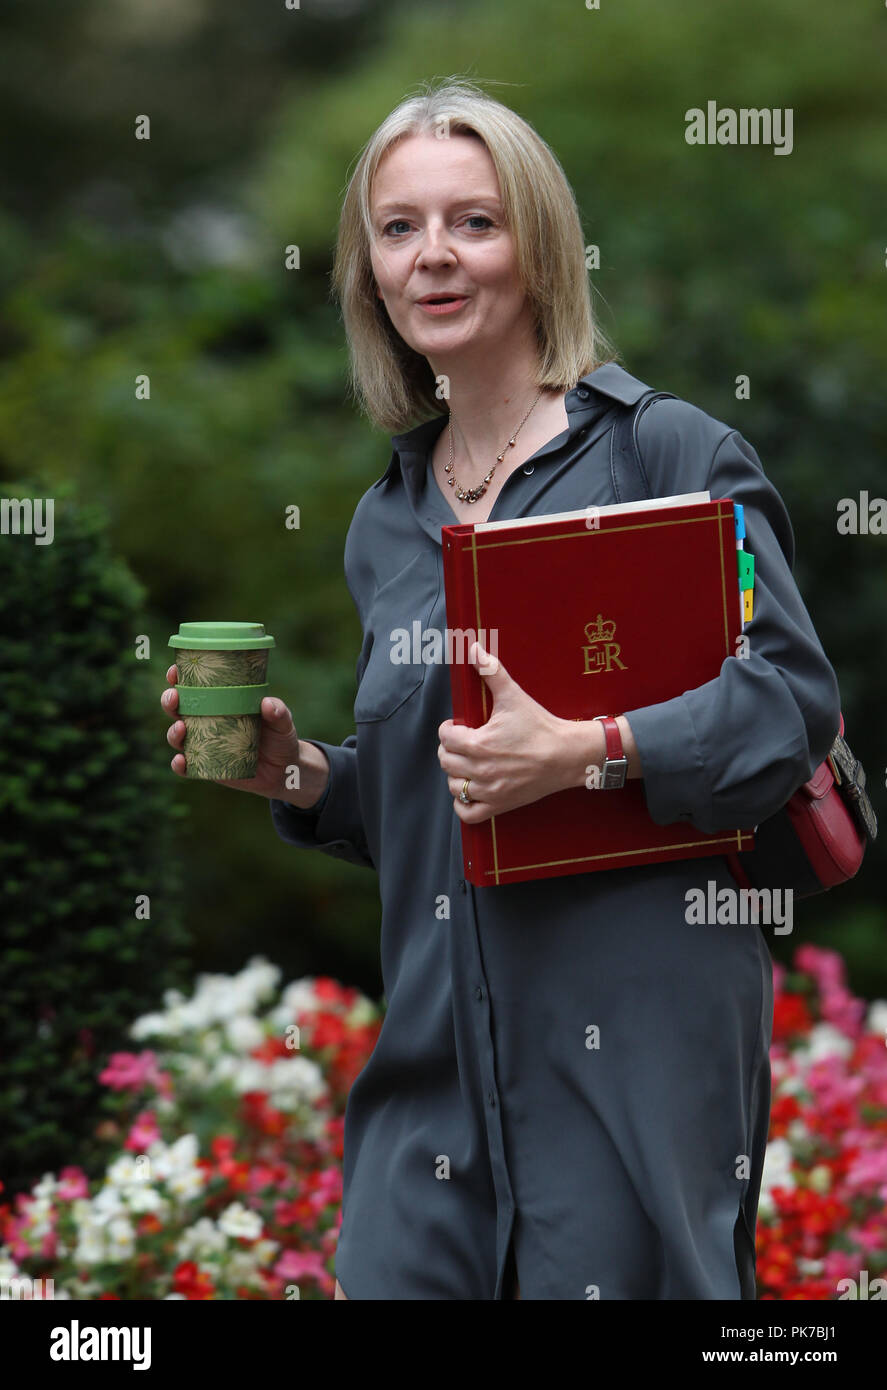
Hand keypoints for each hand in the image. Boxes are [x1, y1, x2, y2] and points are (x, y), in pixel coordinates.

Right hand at [161, 664, 302, 797]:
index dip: (179, 677)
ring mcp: (204, 745)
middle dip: (169, 701)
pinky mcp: (205, 768)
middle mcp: (206, 722)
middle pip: (177, 709)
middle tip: (174, 697)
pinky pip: (186, 767)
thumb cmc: (280, 738)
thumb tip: (267, 703)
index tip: (175, 671)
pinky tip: (182, 760)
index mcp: (220, 703)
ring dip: (173, 731)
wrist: (285, 770)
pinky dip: (179, 764)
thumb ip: (279, 712)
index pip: (193, 687)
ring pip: (177, 736)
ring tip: (181, 728)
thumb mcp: (283, 722)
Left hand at [437, 640, 570, 822]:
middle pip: (445, 761)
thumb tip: (474, 648)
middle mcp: (480, 769)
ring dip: (456, 774)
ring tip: (469, 763)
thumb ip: (491, 671)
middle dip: (451, 749)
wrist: (568, 755)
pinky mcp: (500, 805)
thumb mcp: (513, 696)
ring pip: (454, 786)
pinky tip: (471, 789)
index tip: (461, 726)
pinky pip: (468, 813)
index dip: (449, 729)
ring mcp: (489, 790)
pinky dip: (464, 804)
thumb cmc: (540, 726)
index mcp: (479, 744)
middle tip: (465, 742)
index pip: (444, 737)